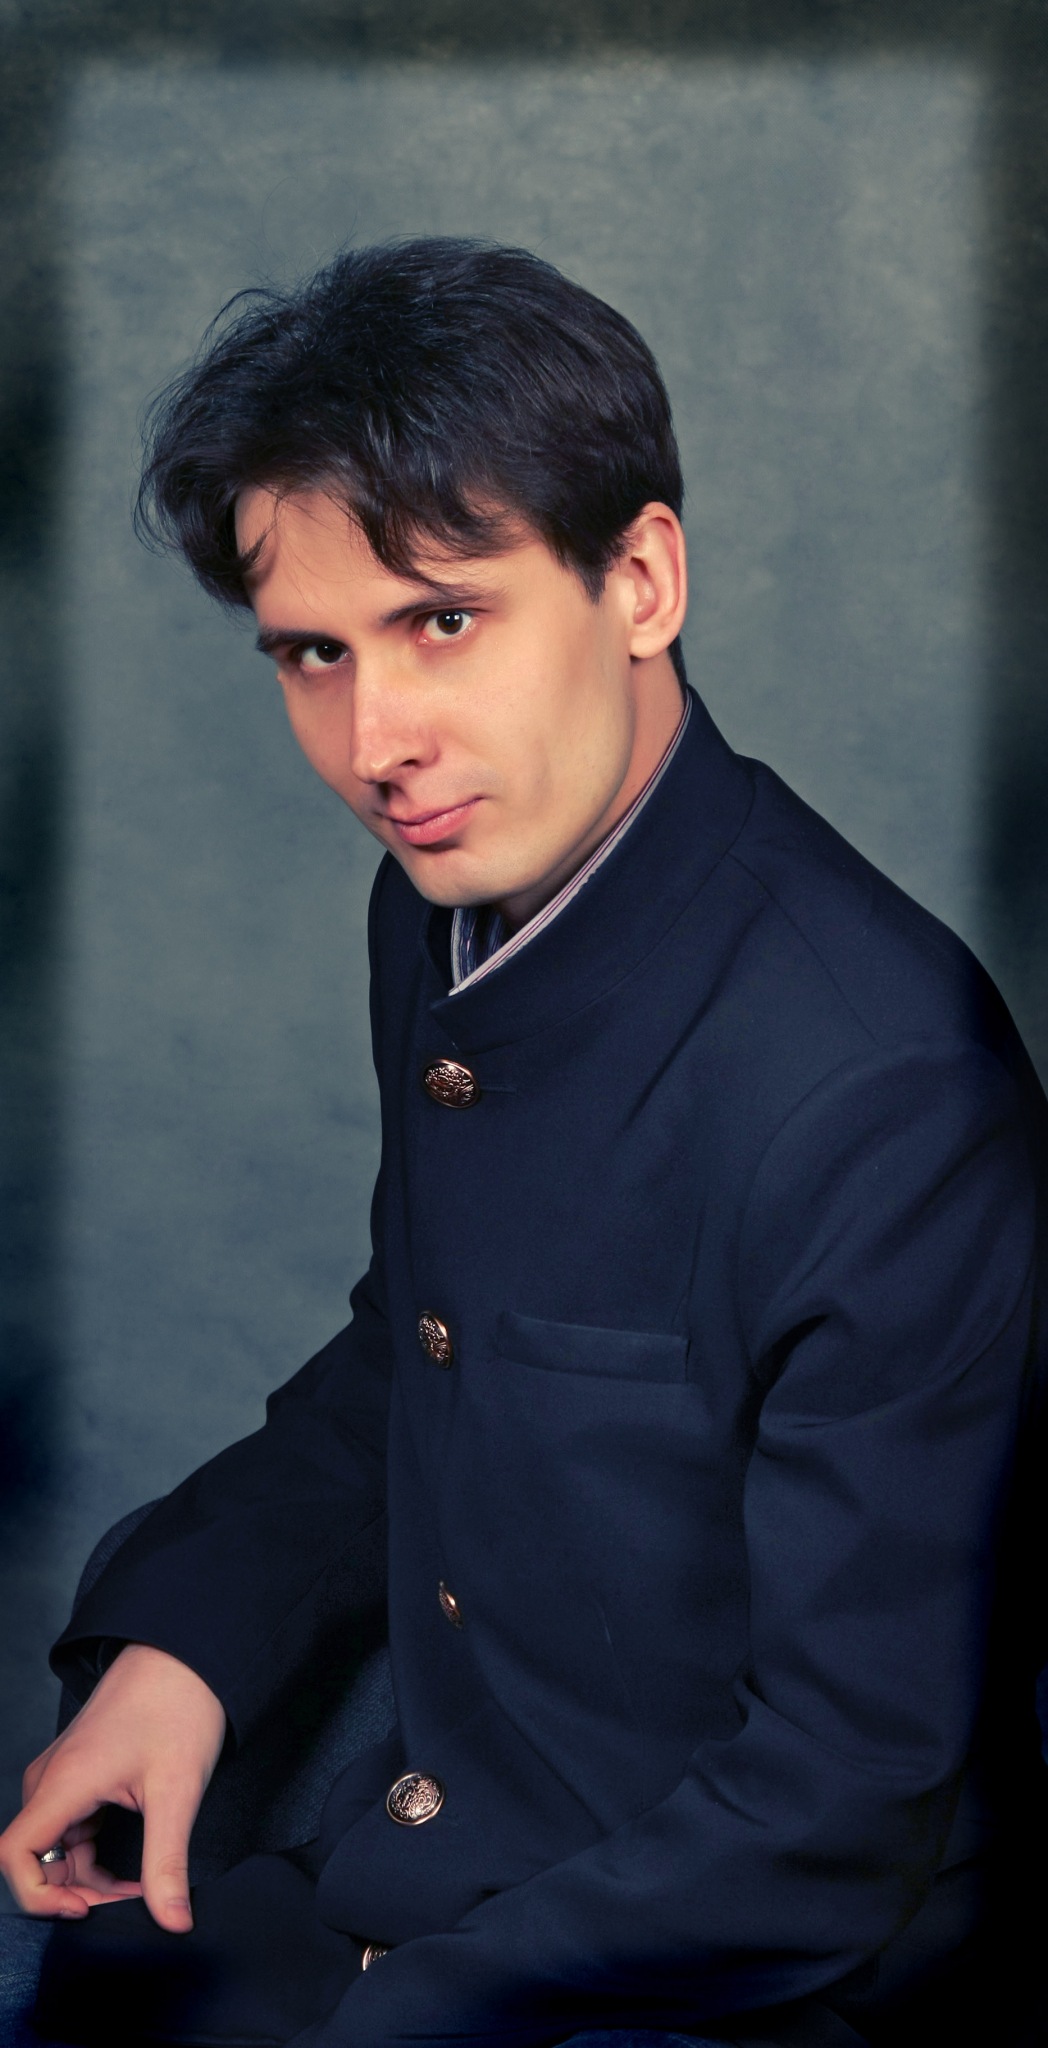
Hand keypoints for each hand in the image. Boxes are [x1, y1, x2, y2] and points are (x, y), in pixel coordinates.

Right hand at [0, 1643, 225, 1929]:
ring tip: (142, 1888)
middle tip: (134, 1903)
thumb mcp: (178, 1791)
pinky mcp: (79, 1773)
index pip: (14, 1856)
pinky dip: (96, 1857)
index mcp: (62, 1782)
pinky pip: (71, 1830)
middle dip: (79, 1893)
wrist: (187, 1653)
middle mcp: (51, 1779)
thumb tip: (174, 1923)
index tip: (85, 1910)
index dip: (39, 1896)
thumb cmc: (179, 1706)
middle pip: (37, 1860)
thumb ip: (168, 1862)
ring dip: (91, 1879)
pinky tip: (135, 1866)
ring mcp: (63, 1776)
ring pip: (57, 1849)